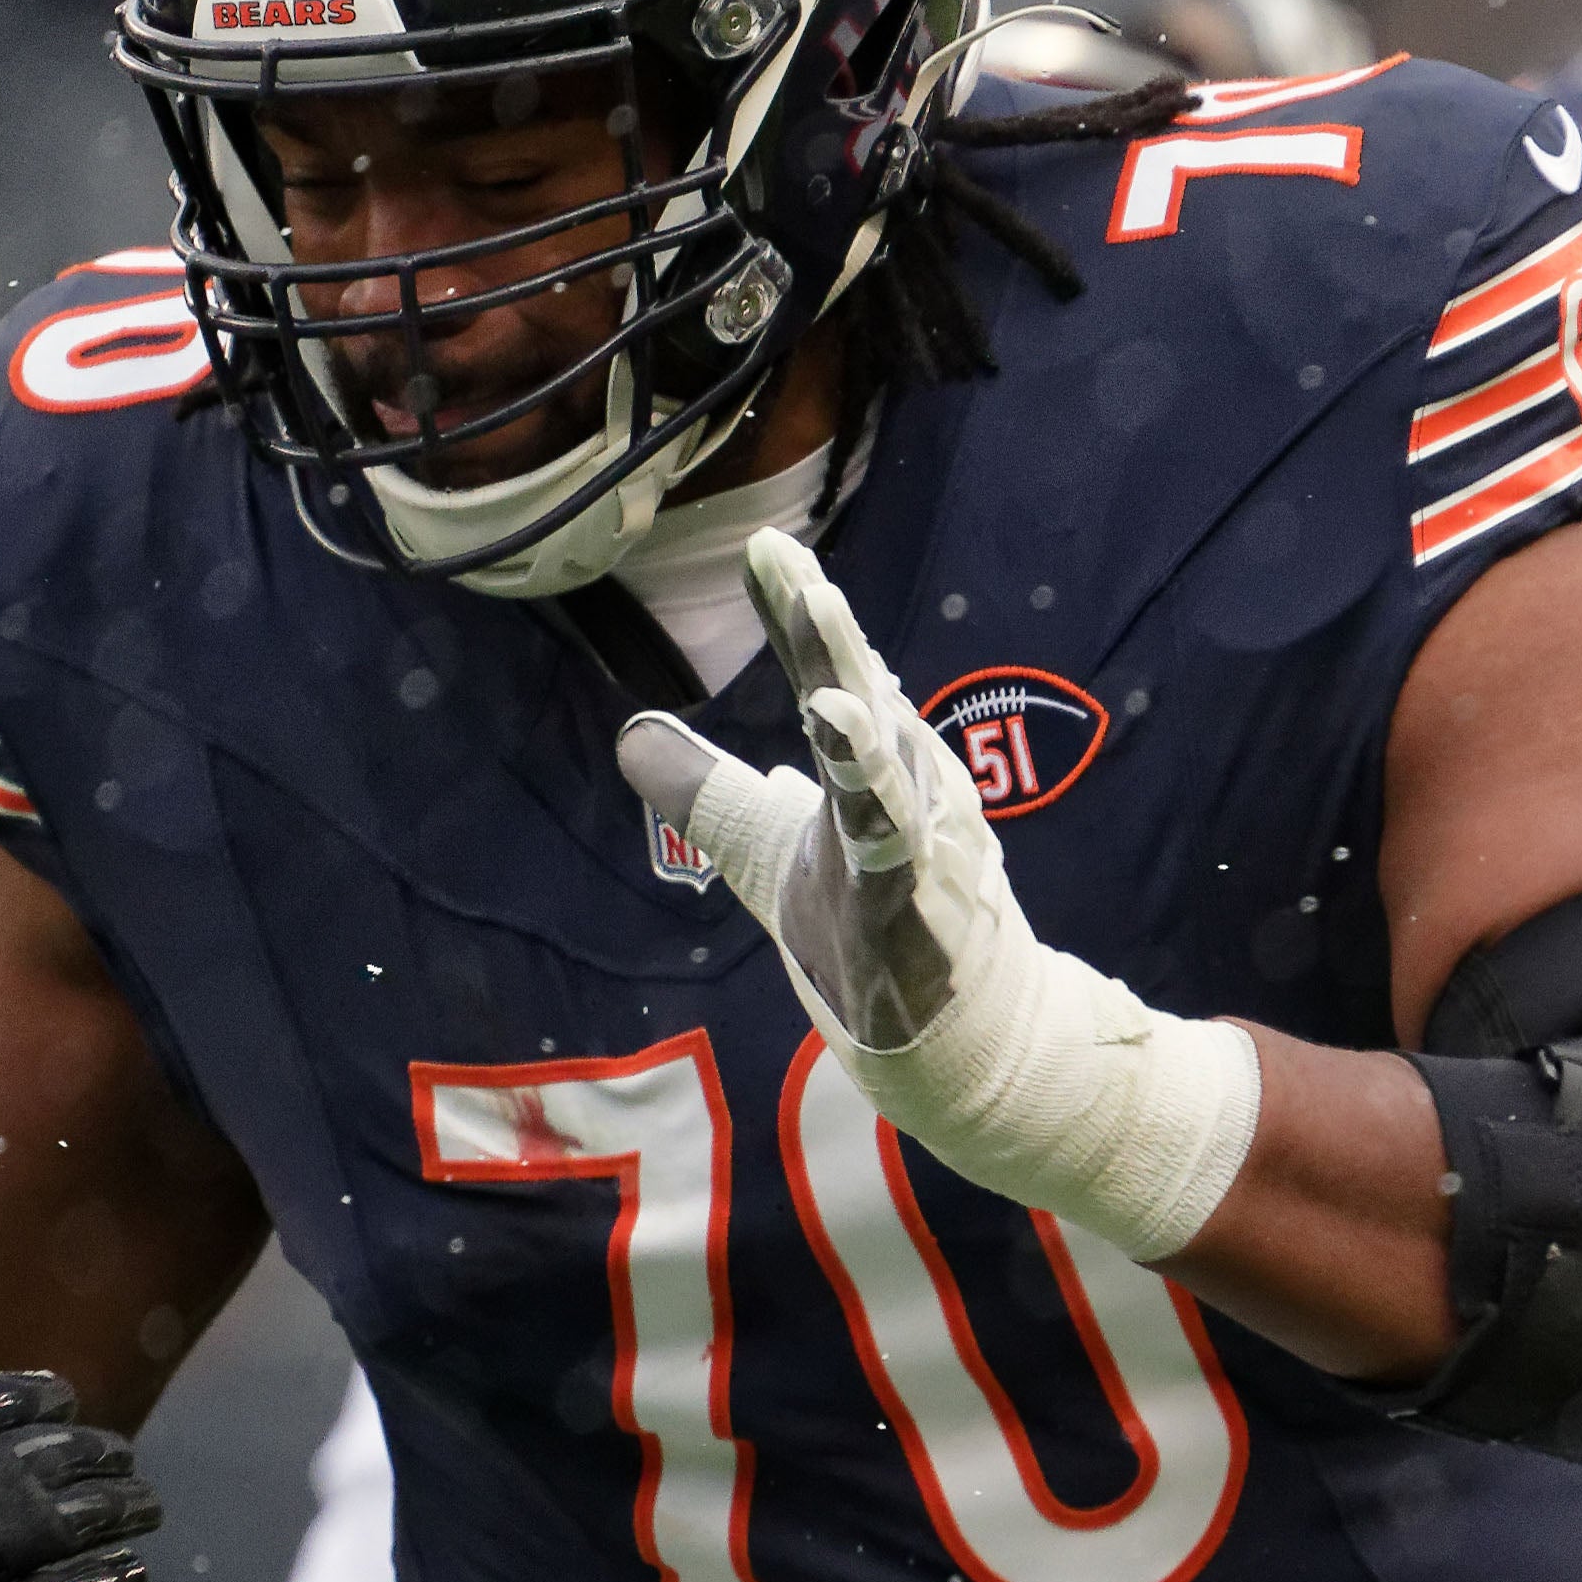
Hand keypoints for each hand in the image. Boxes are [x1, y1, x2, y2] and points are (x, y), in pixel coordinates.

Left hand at [614, 527, 1258, 1263]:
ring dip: (864, 741)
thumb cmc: (864, 924)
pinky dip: (890, 851)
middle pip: (865, 706)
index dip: (797, 617)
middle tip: (800, 578)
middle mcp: (904, 794)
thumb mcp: (762, 846)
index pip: (827, 677)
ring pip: (890, 789)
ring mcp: (921, 858)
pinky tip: (865, 821)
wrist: (952, 1032)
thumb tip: (629, 734)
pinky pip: (904, 882)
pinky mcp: (921, 928)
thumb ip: (702, 787)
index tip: (766, 549)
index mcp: (868, 764)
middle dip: (834, 646)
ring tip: (829, 696)